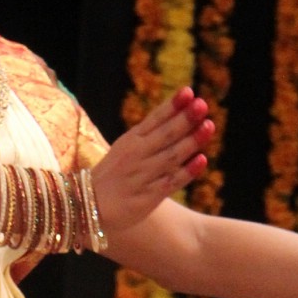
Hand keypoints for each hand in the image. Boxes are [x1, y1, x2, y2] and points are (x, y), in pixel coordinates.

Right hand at [94, 86, 214, 238]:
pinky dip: (187, 172)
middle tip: (202, 104)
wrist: (88, 206)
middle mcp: (136, 155)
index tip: (188, 91)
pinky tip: (202, 160)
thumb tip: (179, 112)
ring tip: (209, 126)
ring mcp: (142, 176)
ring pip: (171, 156)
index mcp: (131, 140)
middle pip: (164, 135)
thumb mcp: (126, 148)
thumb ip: (150, 133)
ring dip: (191, 141)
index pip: (154, 119)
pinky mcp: (148, 197)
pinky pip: (171, 182)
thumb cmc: (113, 174)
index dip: (172, 105)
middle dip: (184, 119)